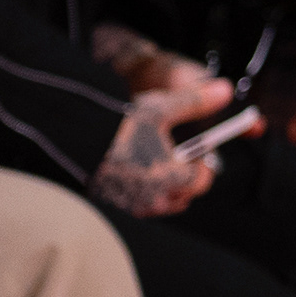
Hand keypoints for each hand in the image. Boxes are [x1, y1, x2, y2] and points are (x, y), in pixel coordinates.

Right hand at [89, 88, 220, 217]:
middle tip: (175, 152)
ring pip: (165, 201)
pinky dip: (145, 189)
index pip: (203, 180)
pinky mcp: (116, 205)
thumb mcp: (160, 109)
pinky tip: (135, 167)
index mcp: (173, 178)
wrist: (70, 139)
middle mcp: (155, 199)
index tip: (196, 149)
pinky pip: (142, 203)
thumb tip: (225, 91)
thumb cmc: (117, 126)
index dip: (202, 162)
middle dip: (186, 174)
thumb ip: (197, 102)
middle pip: (186, 193)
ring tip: (154, 159)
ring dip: (167, 185)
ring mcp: (134, 206)